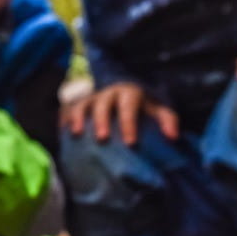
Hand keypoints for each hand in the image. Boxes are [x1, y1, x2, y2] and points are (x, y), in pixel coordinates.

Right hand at [62, 82, 177, 144]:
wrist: (124, 98)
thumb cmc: (143, 110)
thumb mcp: (158, 111)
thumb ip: (167, 120)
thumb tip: (173, 137)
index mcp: (129, 93)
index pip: (129, 104)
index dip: (129, 122)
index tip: (130, 142)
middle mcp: (108, 93)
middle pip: (103, 103)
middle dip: (102, 119)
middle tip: (102, 138)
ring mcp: (91, 98)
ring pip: (82, 103)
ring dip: (79, 117)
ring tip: (77, 133)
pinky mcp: (78, 106)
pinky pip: (68, 109)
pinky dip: (65, 119)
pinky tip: (63, 132)